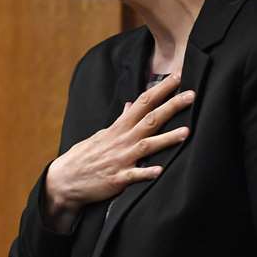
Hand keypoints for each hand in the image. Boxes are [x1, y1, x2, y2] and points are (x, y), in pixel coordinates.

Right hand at [42, 77, 193, 230]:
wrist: (65, 181)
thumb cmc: (85, 157)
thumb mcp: (101, 135)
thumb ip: (119, 121)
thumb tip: (129, 104)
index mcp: (119, 128)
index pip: (142, 102)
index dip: (161, 89)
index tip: (178, 76)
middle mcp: (122, 140)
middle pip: (150, 119)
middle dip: (171, 106)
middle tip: (192, 94)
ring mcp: (120, 159)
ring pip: (146, 145)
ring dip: (166, 138)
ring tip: (186, 132)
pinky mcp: (117, 179)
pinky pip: (134, 175)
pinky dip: (146, 172)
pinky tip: (160, 170)